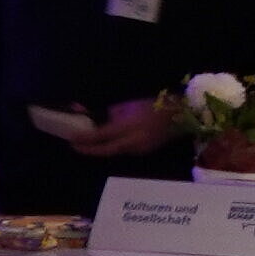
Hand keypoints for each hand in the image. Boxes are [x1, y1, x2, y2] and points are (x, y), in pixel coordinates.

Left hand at [47, 98, 170, 160]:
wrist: (183, 115)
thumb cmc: (155, 104)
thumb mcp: (129, 104)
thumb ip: (110, 112)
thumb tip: (91, 116)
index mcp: (129, 126)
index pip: (101, 135)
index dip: (85, 138)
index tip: (71, 138)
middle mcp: (133, 141)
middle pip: (105, 150)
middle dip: (89, 149)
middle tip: (75, 146)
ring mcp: (140, 149)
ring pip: (114, 151)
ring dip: (100, 148)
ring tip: (88, 144)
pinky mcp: (145, 151)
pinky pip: (124, 150)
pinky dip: (113, 146)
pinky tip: (107, 142)